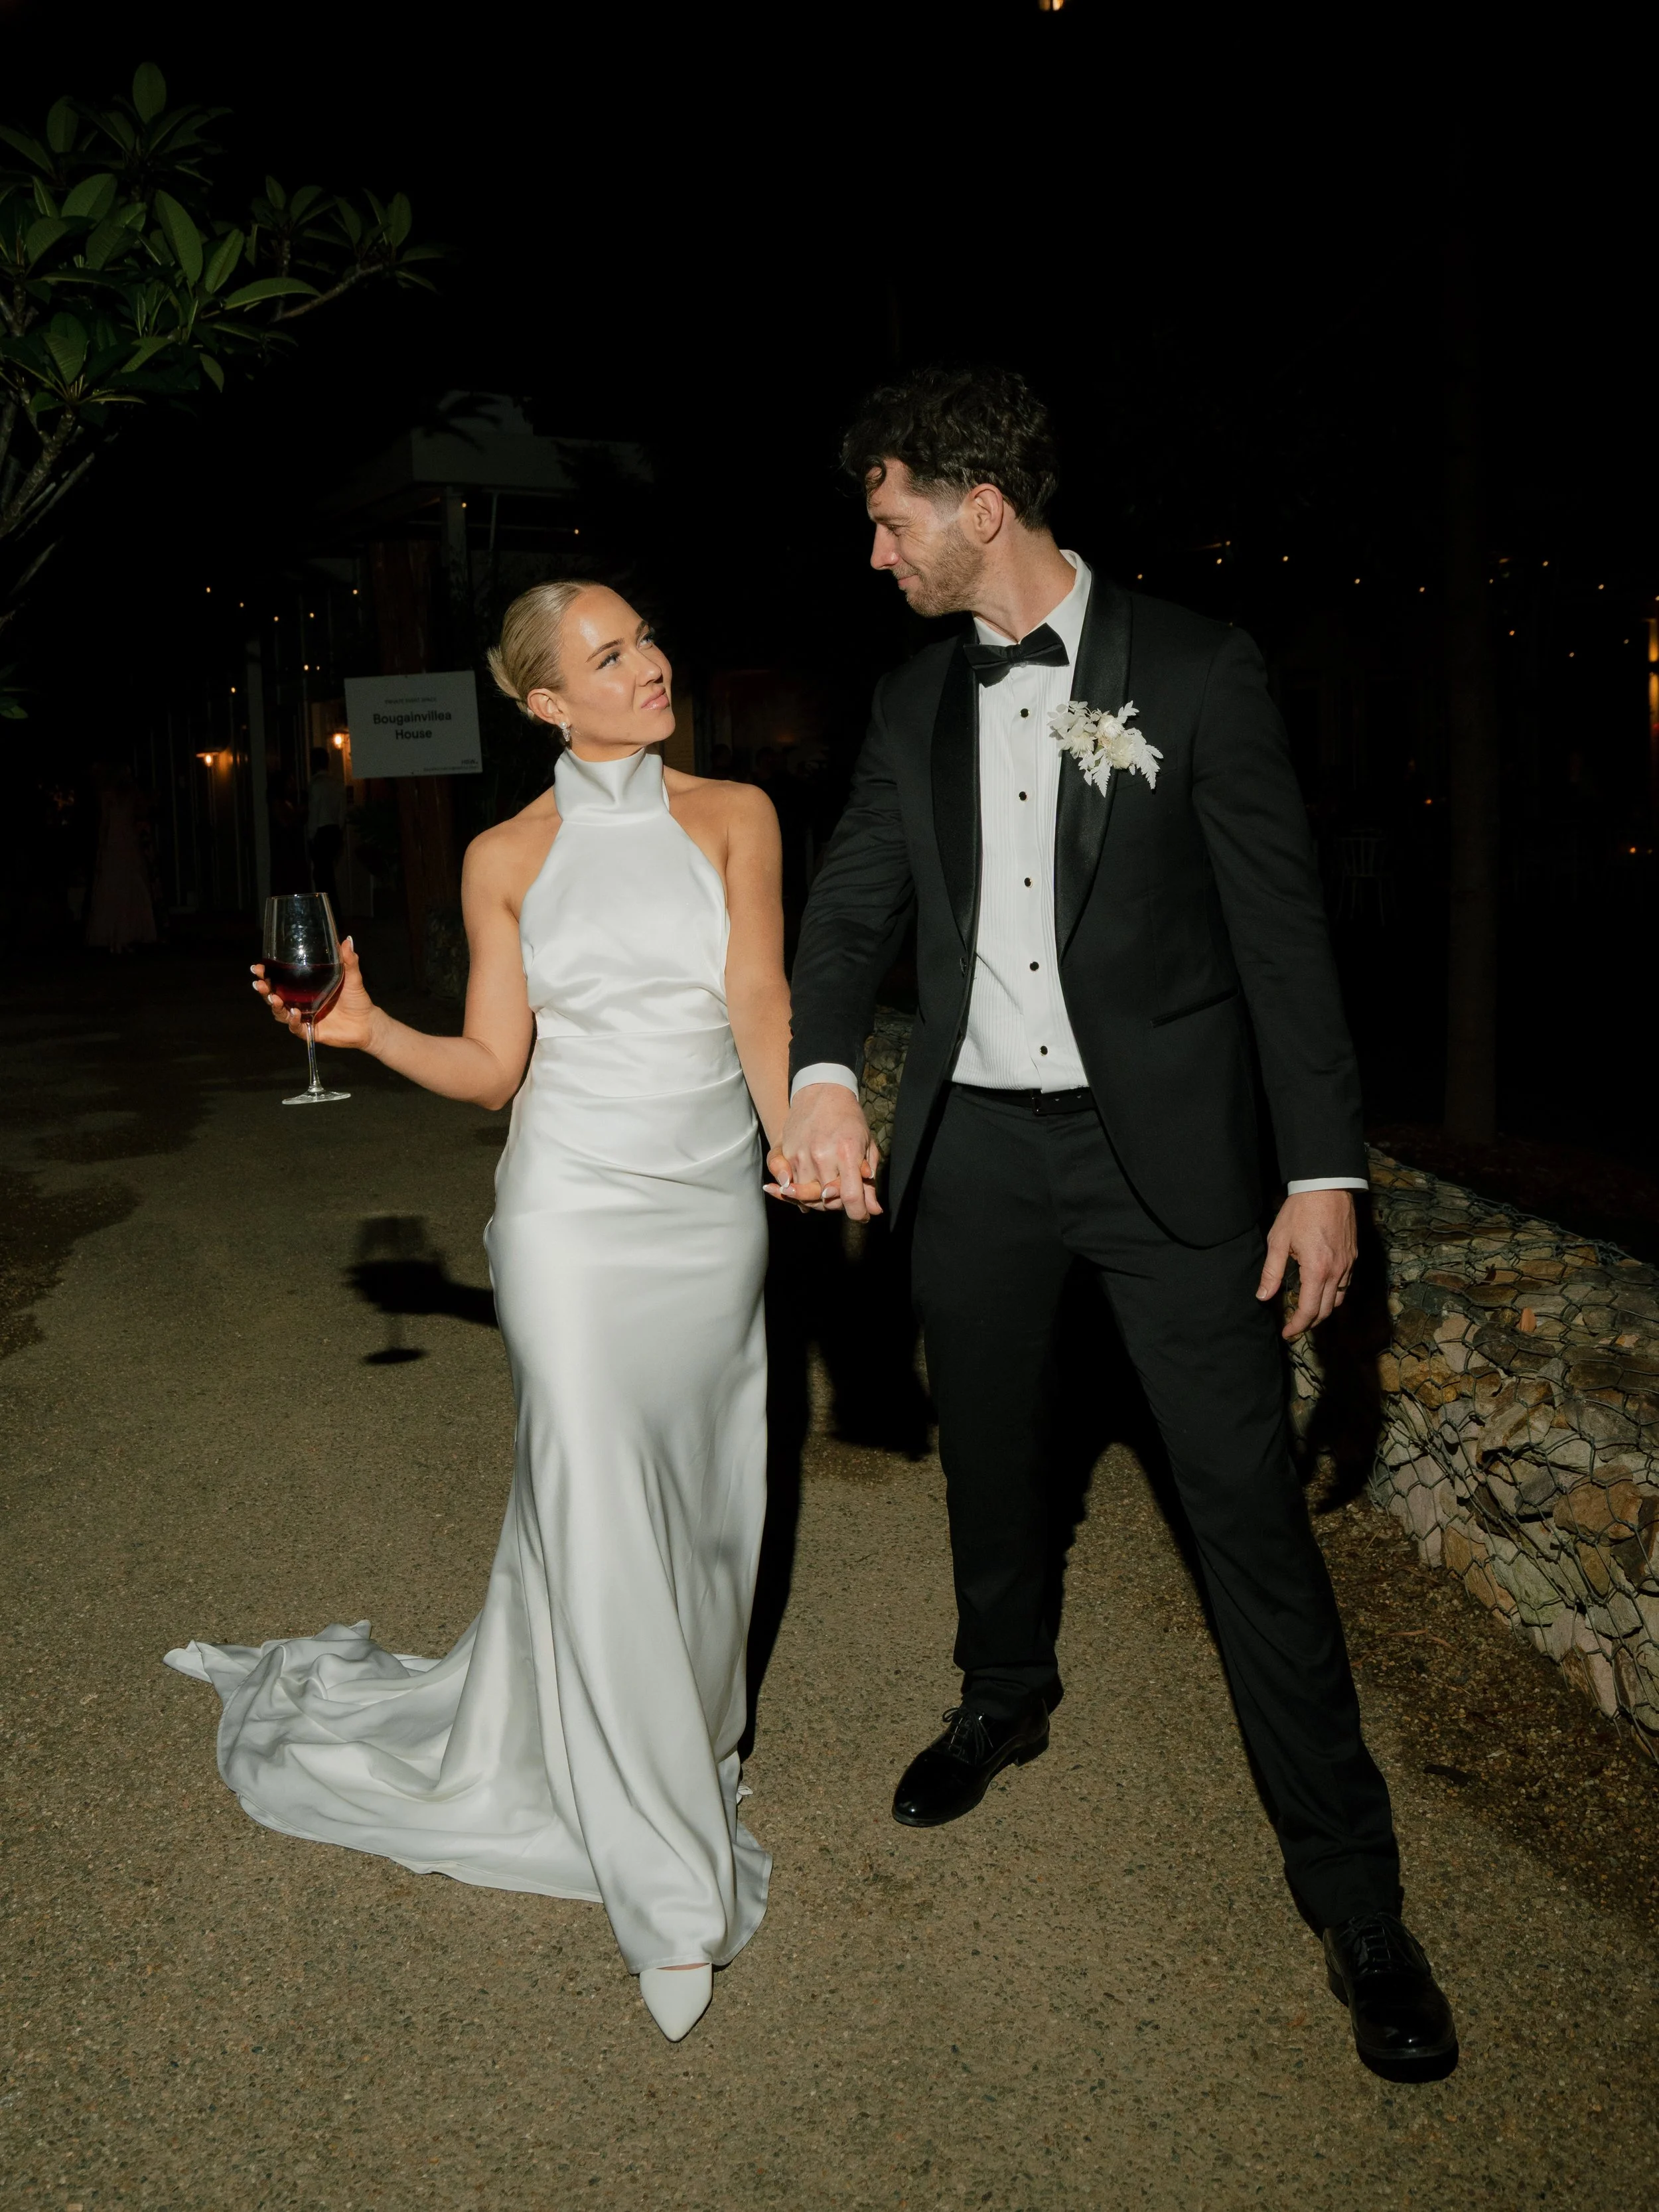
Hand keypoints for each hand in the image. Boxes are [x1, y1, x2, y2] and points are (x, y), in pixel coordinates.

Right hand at [253, 934, 378, 1052]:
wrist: (367, 1022)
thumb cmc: (356, 999)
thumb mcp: (352, 977)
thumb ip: (348, 960)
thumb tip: (347, 939)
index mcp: (304, 988)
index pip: (279, 980)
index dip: (266, 974)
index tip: (258, 966)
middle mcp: (299, 1002)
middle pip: (274, 996)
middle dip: (264, 989)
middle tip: (258, 982)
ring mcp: (303, 1017)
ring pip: (281, 1013)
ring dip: (275, 1005)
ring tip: (274, 997)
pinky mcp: (310, 1031)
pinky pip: (296, 1028)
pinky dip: (293, 1021)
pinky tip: (295, 1013)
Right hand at [766, 1081, 881, 1220]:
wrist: (822, 1092)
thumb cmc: (849, 1119)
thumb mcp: (867, 1146)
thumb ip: (869, 1180)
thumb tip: (874, 1210)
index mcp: (846, 1152)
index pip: (850, 1196)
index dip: (858, 1213)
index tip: (862, 1216)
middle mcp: (820, 1156)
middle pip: (827, 1201)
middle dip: (838, 1205)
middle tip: (845, 1195)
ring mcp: (799, 1155)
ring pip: (805, 1197)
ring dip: (816, 1200)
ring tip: (826, 1190)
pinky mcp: (784, 1153)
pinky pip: (784, 1184)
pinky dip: (790, 1194)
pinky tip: (794, 1192)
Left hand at [1256, 1189, 1356, 1339]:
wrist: (1327, 1187)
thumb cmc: (1300, 1211)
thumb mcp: (1278, 1241)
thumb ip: (1271, 1272)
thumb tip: (1263, 1296)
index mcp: (1317, 1270)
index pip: (1309, 1310)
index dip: (1298, 1326)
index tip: (1287, 1333)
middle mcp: (1337, 1271)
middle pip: (1327, 1310)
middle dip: (1310, 1323)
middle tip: (1295, 1327)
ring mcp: (1348, 1264)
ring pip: (1339, 1299)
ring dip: (1324, 1311)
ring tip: (1307, 1313)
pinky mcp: (1353, 1256)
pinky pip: (1346, 1285)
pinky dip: (1334, 1295)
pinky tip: (1322, 1292)